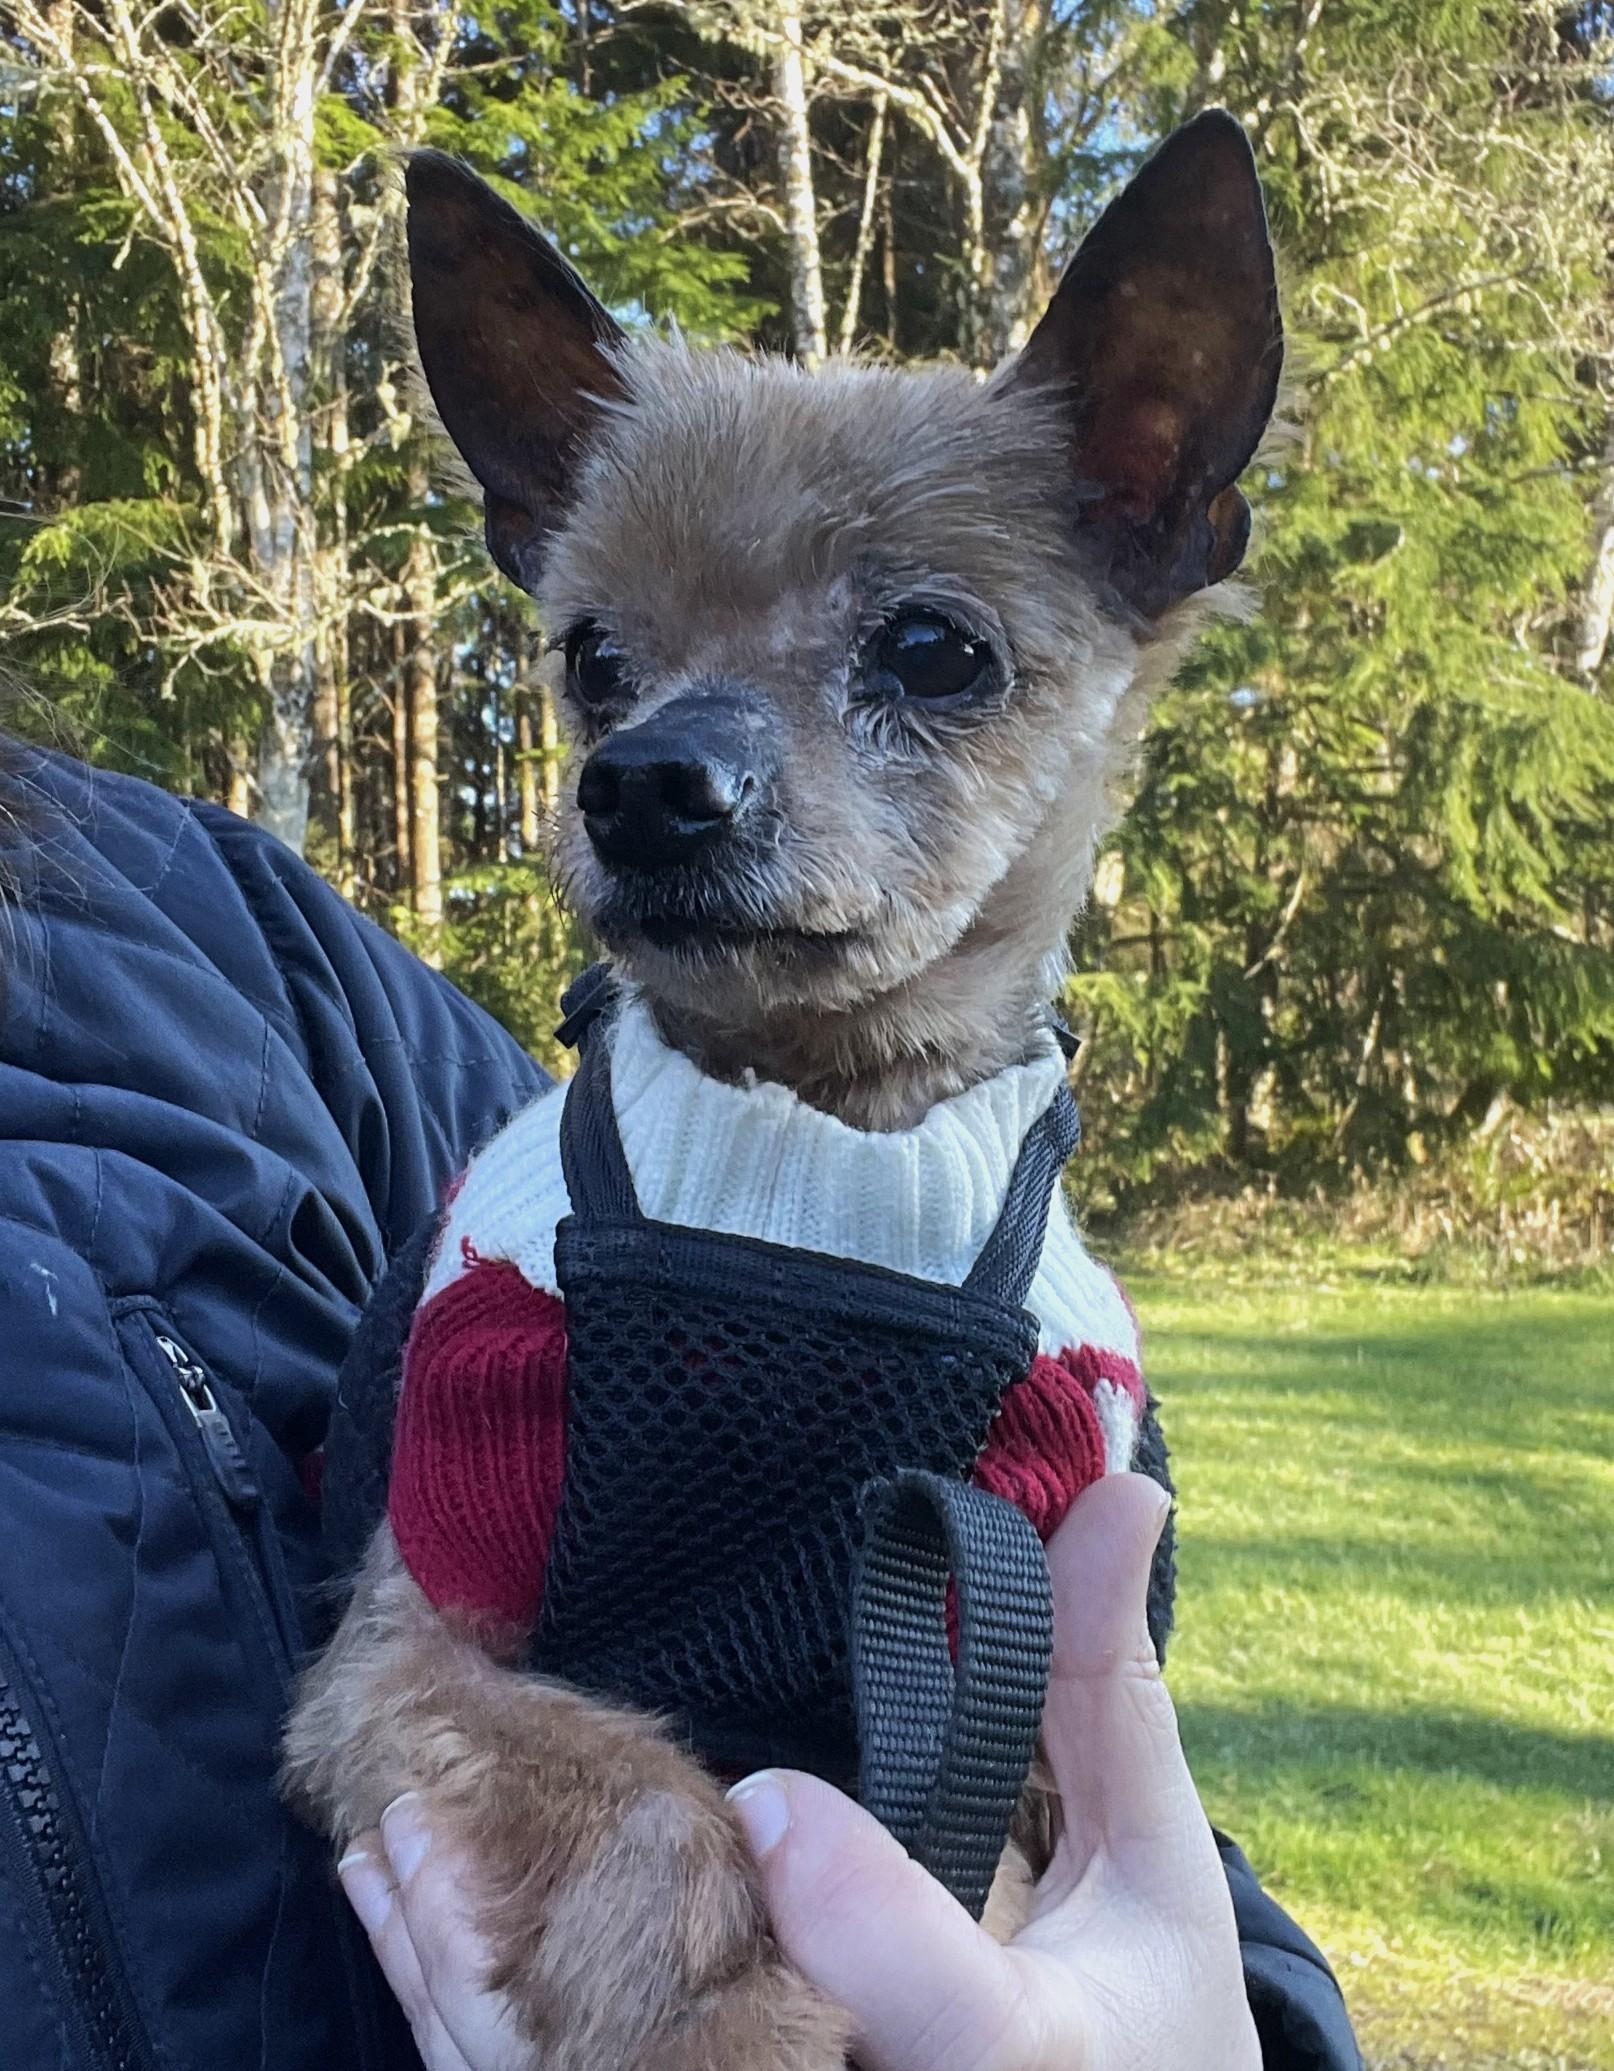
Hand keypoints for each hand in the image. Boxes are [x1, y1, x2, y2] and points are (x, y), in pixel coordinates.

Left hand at [339, 1473, 1258, 2070]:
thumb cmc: (1139, 2021)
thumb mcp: (1154, 1874)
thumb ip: (1102, 1688)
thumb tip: (1119, 1488)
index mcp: (1025, 2060)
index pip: (946, 2006)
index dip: (866, 1919)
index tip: (779, 1805)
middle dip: (571, 1970)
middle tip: (439, 1833)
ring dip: (474, 1989)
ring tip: (389, 1847)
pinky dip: (467, 2016)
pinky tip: (398, 1903)